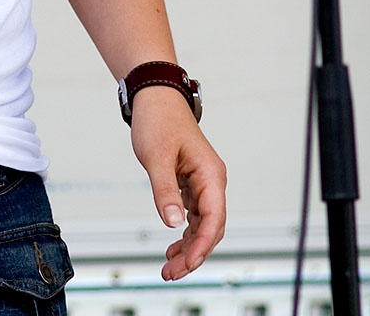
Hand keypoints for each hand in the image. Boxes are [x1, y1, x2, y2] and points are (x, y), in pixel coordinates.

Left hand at [130, 86, 226, 279]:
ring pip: (203, 224)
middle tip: (170, 273)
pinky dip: (185, 232)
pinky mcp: (192, 182)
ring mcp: (203, 182)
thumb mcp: (156, 156)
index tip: (186, 264)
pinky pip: (194, 214)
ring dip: (189, 246)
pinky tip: (173, 245)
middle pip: (211, 227)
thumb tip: (173, 223)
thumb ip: (164, 190)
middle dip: (194, 253)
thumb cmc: (158, 120)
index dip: (202, 245)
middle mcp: (212, 180)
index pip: (214, 218)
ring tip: (169, 267)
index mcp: (211, 174)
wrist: (155, 97)